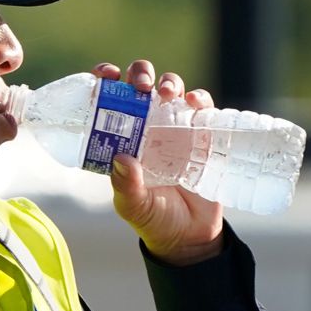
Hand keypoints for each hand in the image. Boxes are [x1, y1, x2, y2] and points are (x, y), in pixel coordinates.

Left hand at [93, 60, 223, 265]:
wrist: (189, 236)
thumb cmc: (153, 219)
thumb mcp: (133, 206)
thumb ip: (125, 186)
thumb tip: (122, 159)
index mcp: (122, 137)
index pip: (110, 99)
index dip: (106, 80)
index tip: (107, 76)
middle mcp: (147, 126)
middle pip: (142, 84)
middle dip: (140, 74)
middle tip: (139, 86)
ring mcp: (175, 127)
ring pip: (171, 88)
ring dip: (168, 82)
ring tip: (166, 93)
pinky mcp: (203, 134)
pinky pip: (203, 107)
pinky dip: (199, 98)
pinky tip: (194, 102)